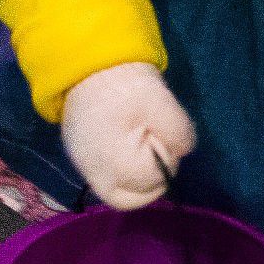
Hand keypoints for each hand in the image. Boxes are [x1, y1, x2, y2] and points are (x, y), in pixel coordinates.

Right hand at [59, 62, 196, 210]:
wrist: (89, 64)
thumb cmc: (126, 85)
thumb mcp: (162, 103)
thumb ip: (179, 133)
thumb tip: (182, 151)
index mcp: (115, 163)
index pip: (153, 180)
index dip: (166, 160)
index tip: (162, 135)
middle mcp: (95, 174)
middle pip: (132, 199)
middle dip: (152, 180)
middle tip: (155, 148)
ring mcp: (84, 168)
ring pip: (118, 192)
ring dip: (137, 177)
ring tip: (141, 146)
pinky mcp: (81, 158)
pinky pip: (106, 178)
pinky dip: (122, 170)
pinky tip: (127, 146)